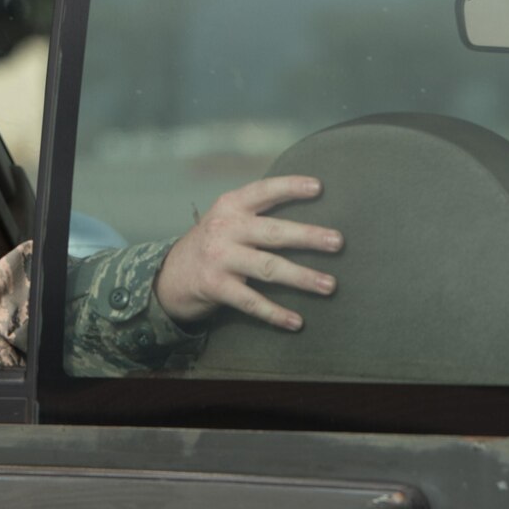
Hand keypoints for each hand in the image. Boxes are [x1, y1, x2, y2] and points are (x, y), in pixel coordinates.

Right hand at [153, 176, 341, 331]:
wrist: (170, 275)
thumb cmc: (213, 243)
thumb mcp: (227, 218)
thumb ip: (256, 212)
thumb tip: (308, 211)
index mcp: (230, 205)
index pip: (264, 191)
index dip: (290, 187)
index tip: (319, 187)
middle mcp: (225, 228)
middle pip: (273, 231)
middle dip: (308, 236)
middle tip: (338, 242)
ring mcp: (220, 258)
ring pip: (268, 267)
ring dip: (302, 277)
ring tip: (330, 284)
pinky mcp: (215, 287)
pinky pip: (251, 302)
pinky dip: (275, 313)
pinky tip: (296, 321)